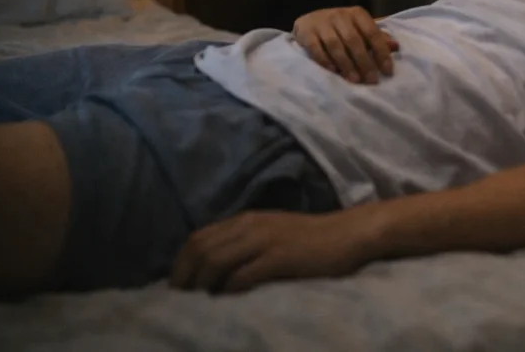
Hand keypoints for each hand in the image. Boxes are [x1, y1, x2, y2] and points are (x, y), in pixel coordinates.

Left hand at [170, 211, 372, 293]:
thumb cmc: (309, 240)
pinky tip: (230, 301)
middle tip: (182, 301)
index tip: (178, 289)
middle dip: (185, 277)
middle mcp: (249, 225)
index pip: (198, 238)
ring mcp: (265, 240)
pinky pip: (244, 274)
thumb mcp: (270, 234)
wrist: (347, 235)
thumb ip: (244, 246)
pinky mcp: (281, 257)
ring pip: (216, 259)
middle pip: (201, 248)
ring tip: (202, 304)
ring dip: (204, 284)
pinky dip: (230, 289)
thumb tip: (214, 272)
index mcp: (245, 220)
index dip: (181, 264)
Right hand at [291, 6, 398, 83]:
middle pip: (354, 41)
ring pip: (335, 45)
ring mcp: (321, 22)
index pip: (373, 33)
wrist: (308, 21)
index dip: (381, 52)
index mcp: (357, 14)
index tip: (387, 71)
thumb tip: (395, 47)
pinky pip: (316, 48)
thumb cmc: (340, 28)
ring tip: (355, 80)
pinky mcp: (306, 31)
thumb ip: (376, 38)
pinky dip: (325, 60)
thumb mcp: (359, 29)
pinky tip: (333, 71)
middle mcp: (339, 15)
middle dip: (365, 62)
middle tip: (372, 80)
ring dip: (346, 64)